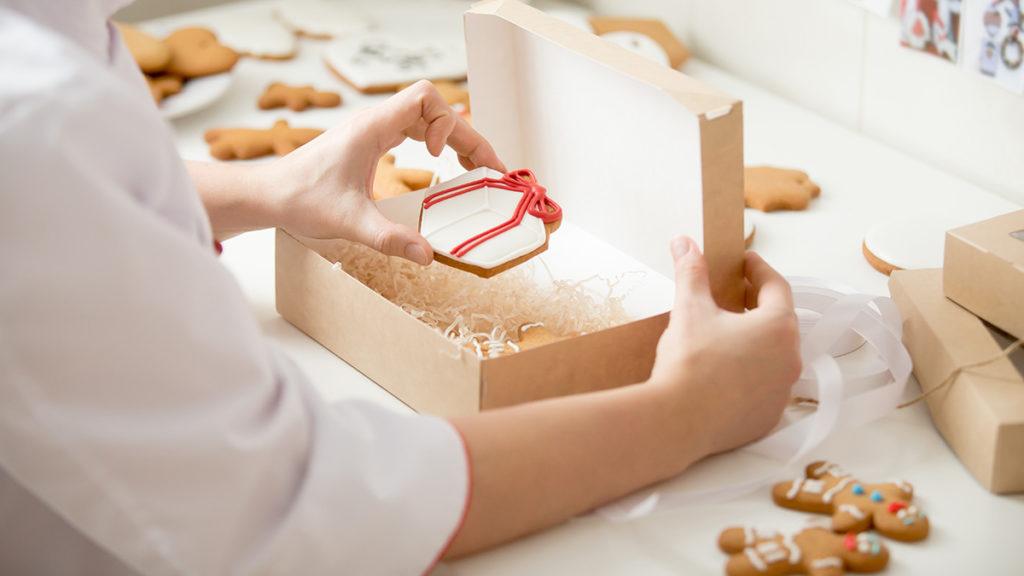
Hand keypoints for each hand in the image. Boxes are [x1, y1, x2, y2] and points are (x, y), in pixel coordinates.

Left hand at [262, 80, 505, 263]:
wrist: (268, 195)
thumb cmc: (300, 200)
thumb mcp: (349, 223)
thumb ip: (389, 238)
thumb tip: (427, 255)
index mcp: (372, 127)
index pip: (425, 97)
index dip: (445, 122)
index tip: (439, 157)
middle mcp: (375, 122)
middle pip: (435, 109)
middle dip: (466, 135)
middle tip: (490, 169)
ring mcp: (373, 130)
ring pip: (426, 118)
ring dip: (453, 138)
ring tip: (476, 167)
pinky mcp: (370, 142)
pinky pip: (413, 129)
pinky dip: (435, 142)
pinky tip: (443, 165)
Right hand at [649, 237, 800, 456]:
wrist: (678, 420)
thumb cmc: (689, 360)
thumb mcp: (689, 309)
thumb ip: (691, 272)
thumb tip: (685, 243)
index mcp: (778, 326)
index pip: (776, 286)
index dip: (758, 270)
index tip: (743, 262)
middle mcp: (790, 358)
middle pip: (778, 322)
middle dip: (756, 306)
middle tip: (732, 296)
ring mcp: (782, 392)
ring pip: (773, 357)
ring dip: (755, 343)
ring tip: (726, 336)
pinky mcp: (768, 418)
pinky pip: (764, 388)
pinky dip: (750, 376)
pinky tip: (725, 373)